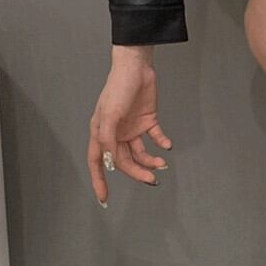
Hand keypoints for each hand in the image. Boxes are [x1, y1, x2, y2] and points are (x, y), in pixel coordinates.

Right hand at [88, 45, 171, 206]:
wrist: (137, 67)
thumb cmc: (118, 87)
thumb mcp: (109, 114)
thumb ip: (108, 139)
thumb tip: (111, 161)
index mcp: (101, 133)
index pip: (98, 162)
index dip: (99, 181)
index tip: (104, 198)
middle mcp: (116, 133)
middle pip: (125, 161)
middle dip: (137, 172)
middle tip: (152, 180)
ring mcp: (132, 128)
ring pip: (141, 153)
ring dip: (151, 161)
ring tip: (162, 164)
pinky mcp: (147, 120)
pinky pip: (155, 137)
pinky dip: (162, 143)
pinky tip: (167, 145)